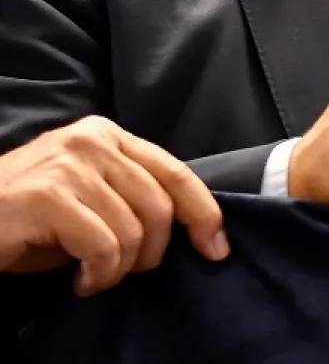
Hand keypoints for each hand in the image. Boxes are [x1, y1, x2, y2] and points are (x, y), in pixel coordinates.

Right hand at [0, 116, 226, 295]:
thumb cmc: (25, 217)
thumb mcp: (87, 195)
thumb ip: (130, 196)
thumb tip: (187, 228)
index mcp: (108, 135)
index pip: (176, 172)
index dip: (203, 213)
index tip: (216, 248)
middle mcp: (93, 141)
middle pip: (160, 207)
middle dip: (152, 253)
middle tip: (123, 272)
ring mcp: (70, 166)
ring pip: (134, 232)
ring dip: (119, 270)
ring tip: (93, 276)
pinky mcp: (48, 198)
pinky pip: (105, 248)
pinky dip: (99, 275)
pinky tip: (79, 281)